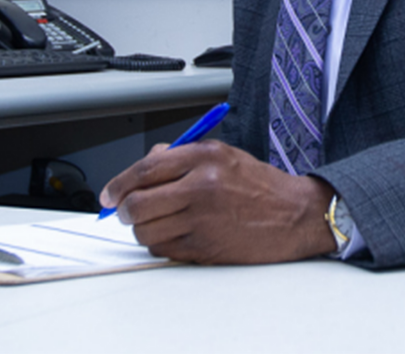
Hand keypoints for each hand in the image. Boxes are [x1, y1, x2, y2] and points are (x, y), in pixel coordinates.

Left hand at [100, 140, 336, 263]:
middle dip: (124, 210)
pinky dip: (161, 245)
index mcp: (204, 157)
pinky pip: (164, 250)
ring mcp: (203, 220)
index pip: (145, 170)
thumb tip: (144, 165)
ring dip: (142, 229)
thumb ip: (181, 156)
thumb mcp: (222, 155)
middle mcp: (202, 186)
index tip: (108, 194)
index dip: (118, 184)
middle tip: (125, 211)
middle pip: (138, 203)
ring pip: (146, 231)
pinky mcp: (206, 248)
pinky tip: (175, 235)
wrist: (295, 215)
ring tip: (156, 223)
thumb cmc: (260, 186)